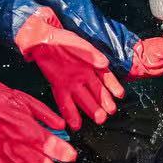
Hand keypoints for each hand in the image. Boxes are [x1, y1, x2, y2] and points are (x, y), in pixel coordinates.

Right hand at [0, 73, 77, 162]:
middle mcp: (18, 143)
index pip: (50, 145)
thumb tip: (61, 125)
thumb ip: (47, 116)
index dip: (63, 152)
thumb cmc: (6, 101)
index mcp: (29, 129)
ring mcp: (7, 151)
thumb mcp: (31, 102)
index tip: (72, 157)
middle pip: (39, 162)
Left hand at [15, 7, 123, 129]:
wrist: (41, 38)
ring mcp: (70, 82)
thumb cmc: (61, 38)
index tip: (120, 95)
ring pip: (83, 98)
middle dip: (103, 103)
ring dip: (91, 109)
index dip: (113, 86)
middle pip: (96, 91)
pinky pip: (65, 101)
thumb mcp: (79, 43)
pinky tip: (75, 124)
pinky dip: (70, 112)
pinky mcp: (58, 85)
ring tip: (99, 120)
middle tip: (109, 113)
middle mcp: (82, 75)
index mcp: (90, 64)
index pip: (106, 77)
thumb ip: (92, 54)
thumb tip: (105, 64)